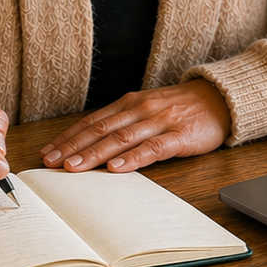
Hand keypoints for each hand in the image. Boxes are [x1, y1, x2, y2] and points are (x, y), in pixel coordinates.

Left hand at [40, 79, 231, 173]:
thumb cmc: (181, 107)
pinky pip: (153, 148)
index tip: (47, 152)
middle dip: (72, 147)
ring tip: (74, 168)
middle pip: (100, 129)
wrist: (220, 98)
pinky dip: (133, 158)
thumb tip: (91, 145)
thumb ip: (124, 123)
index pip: (92, 122)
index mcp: (130, 103)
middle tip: (50, 162)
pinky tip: (117, 168)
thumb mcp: (148, 109)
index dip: (68, 137)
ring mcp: (160, 121)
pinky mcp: (180, 135)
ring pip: (121, 138)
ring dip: (94, 154)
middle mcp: (140, 109)